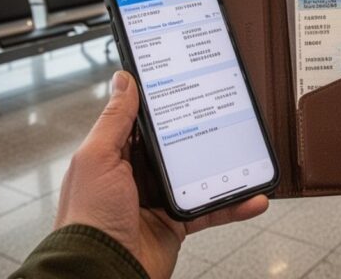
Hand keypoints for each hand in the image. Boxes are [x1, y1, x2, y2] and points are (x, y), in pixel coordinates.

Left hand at [55, 72, 267, 278]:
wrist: (101, 273)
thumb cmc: (88, 219)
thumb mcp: (97, 159)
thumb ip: (114, 120)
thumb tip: (123, 81)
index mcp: (114, 154)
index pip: (143, 120)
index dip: (164, 102)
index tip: (185, 82)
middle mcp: (136, 174)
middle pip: (176, 144)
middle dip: (199, 130)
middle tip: (224, 111)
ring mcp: (158, 198)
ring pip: (198, 174)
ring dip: (223, 167)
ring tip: (245, 151)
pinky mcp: (177, 222)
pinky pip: (210, 209)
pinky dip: (232, 205)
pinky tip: (252, 198)